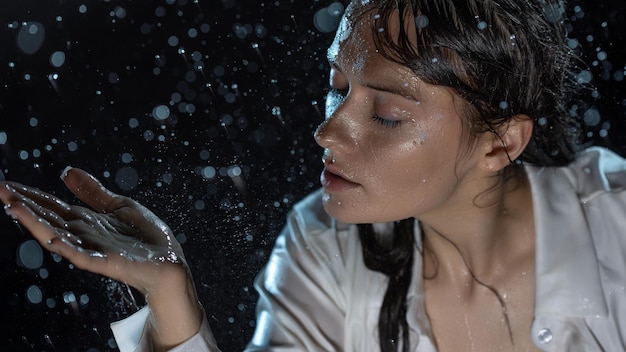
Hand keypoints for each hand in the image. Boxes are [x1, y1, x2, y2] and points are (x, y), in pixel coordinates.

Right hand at [0, 167, 202, 348]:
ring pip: (58, 236)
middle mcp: (85, 236)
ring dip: (35, 223)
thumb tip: (67, 172)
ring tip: (13, 207)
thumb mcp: (119, 206)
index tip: (7, 185)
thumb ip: (93, 192)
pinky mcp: (108, 263)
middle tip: (0, 190)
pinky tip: (52, 238)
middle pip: (48, 219)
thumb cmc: (147, 237)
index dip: (31, 196)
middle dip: (24, 205)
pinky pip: (83, 257)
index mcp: (87, 222)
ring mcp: (94, 250)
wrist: (170, 262)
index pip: (52, 207)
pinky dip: (68, 248)